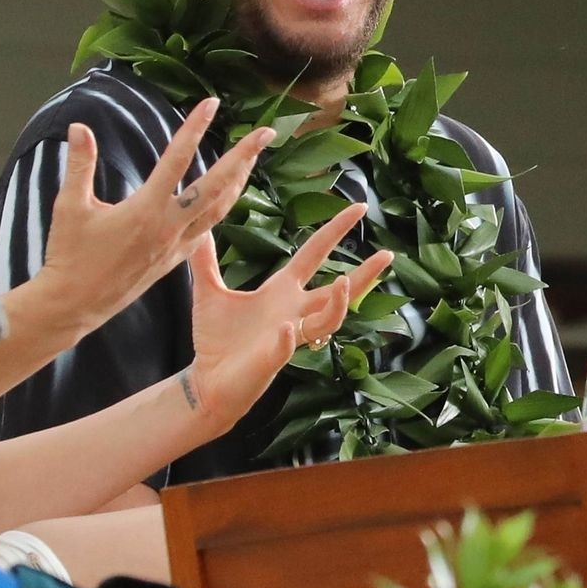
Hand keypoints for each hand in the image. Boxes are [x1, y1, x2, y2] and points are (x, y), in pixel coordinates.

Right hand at [34, 99, 276, 337]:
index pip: (177, 160)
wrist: (74, 306)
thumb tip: (79, 126)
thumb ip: (80, 164)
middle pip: (216, 187)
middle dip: (243, 158)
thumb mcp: (70, 207)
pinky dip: (219, 210)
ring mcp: (175, 247)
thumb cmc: (68, 256)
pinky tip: (223, 200)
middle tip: (266, 133)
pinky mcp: (174, 261)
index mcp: (146, 210)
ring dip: (238, 183)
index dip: (195, 128)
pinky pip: (206, 231)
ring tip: (252, 160)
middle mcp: (168, 227)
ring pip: (219, 211)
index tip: (211, 103)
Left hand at [182, 202, 393, 437]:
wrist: (206, 380)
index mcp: (281, 291)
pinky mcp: (271, 359)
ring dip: (336, 305)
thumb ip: (206, 259)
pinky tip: (286, 328)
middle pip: (337, 291)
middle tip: (387, 254)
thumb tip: (199, 225)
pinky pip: (287, 347)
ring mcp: (287, 336)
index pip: (314, 253)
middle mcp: (293, 311)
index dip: (335, 230)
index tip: (358, 208)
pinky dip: (289, 338)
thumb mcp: (209, 291)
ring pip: (326, 322)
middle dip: (363, 274)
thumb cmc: (215, 339)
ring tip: (341, 283)